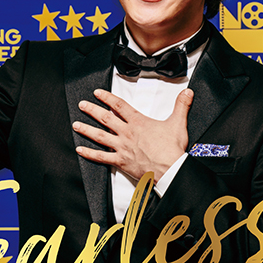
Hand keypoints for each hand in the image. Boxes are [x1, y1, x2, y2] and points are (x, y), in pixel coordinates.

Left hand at [72, 88, 193, 180]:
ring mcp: (121, 147)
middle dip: (92, 110)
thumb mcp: (178, 123)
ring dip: (86, 129)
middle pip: (105, 118)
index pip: (119, 106)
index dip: (107, 97)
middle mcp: (126, 133)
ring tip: (75, 124)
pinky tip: (80, 149)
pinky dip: (89, 153)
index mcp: (138, 122)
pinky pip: (101, 157)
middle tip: (81, 105)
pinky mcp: (120, 161)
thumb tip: (187, 92)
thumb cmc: (172, 149)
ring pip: (99, 136)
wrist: (170, 170)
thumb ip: (181, 106)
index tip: (97, 93)